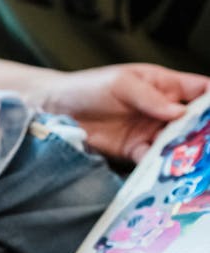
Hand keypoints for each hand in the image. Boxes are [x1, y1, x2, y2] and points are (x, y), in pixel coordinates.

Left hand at [41, 63, 209, 163]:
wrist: (58, 110)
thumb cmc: (89, 87)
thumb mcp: (122, 84)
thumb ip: (150, 98)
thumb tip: (179, 112)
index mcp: (163, 85)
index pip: (200, 91)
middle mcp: (161, 110)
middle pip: (194, 122)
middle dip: (205, 132)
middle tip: (208, 144)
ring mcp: (150, 131)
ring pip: (178, 143)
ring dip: (186, 151)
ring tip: (195, 159)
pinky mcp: (135, 150)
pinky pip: (154, 159)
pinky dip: (162, 165)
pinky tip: (167, 168)